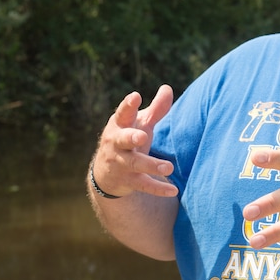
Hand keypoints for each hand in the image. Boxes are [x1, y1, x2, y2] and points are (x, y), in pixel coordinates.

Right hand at [90, 84, 178, 198]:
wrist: (106, 173)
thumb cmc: (128, 140)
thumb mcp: (140, 124)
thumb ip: (155, 109)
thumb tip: (167, 87)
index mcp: (120, 125)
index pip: (123, 113)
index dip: (128, 105)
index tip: (136, 96)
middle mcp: (117, 143)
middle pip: (122, 139)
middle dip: (131, 137)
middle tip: (142, 136)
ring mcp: (121, 163)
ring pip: (135, 164)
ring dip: (151, 165)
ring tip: (168, 167)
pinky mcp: (127, 181)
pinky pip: (143, 184)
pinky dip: (157, 188)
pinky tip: (173, 191)